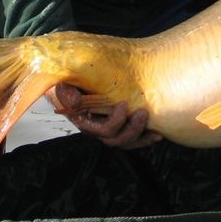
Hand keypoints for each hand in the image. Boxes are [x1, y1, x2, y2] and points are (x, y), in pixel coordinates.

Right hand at [47, 83, 162, 149]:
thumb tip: (74, 102)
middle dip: (132, 129)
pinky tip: (157, 132)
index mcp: (85, 121)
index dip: (116, 121)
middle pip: (117, 139)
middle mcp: (97, 129)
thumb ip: (66, 93)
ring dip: (141, 134)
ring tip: (153, 125)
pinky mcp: (120, 125)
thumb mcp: (63, 85)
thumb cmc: (69, 82)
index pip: (101, 130)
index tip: (124, 104)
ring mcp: (109, 129)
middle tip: (143, 113)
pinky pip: (133, 138)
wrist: (72, 80)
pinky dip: (145, 136)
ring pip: (126, 141)